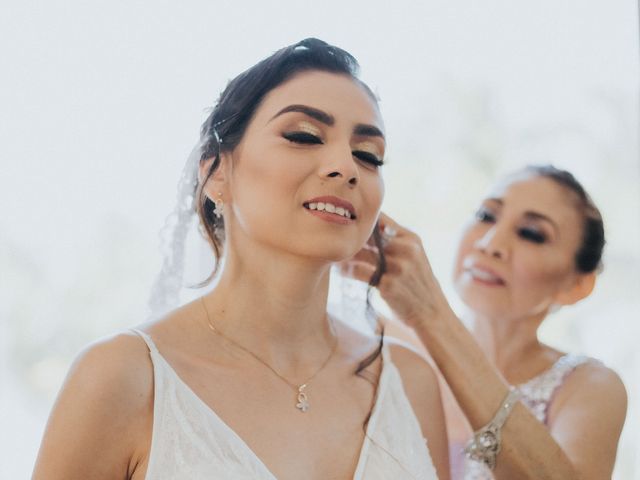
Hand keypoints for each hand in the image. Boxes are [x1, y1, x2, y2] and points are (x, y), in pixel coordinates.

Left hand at [340, 212, 453, 328]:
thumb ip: (395, 239)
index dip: (361, 221)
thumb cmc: (418, 283)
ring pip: (361, 253)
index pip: (381, 219)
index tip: (346, 225)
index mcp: (412, 239)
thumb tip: (366, 225)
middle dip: (351, 238)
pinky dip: (347, 271)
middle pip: (368, 235)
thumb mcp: (415, 255)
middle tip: (335, 239)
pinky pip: (359, 272)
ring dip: (345, 255)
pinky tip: (341, 271)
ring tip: (334, 256)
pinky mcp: (387, 285)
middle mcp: (406, 251)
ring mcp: (397, 268)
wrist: (431, 313)